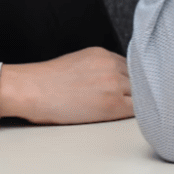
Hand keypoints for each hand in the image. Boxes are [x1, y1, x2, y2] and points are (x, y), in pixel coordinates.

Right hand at [0, 47, 133, 124]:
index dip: (132, 81)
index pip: (131, 67)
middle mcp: (110, 65)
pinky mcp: (112, 104)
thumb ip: (99, 68)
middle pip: (140, 79)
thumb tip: (113, 83)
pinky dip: (139, 115)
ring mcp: (113, 83)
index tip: (131, 90)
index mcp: (101, 54)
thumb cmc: (45, 82)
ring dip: (139, 104)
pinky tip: (130, 119)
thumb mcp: (76, 63)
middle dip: (137, 92)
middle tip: (132, 104)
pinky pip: (138, 110)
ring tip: (130, 114)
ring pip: (142, 95)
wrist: (30, 90)